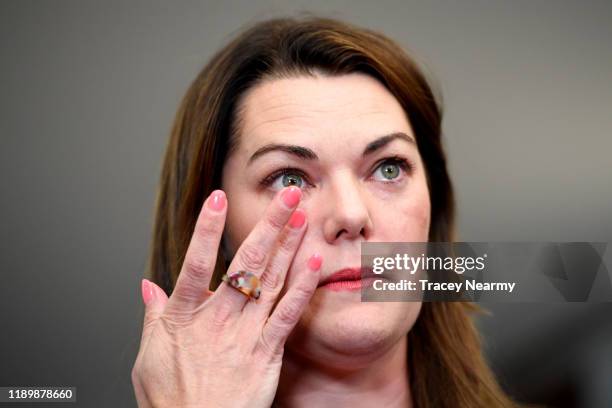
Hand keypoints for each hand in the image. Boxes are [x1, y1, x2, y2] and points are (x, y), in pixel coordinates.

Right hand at [131, 186, 321, 407]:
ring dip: (288, 245)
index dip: (206, 230)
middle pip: (246, 263)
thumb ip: (152, 316)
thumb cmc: (172, 399)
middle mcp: (218, 319)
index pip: (195, 263)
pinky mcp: (267, 352)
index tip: (217, 197)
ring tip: (302, 215)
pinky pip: (288, 314)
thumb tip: (147, 285)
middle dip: (268, 225)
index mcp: (184, 316)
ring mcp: (245, 334)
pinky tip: (314, 262)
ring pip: (270, 281)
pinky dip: (302, 287)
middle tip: (285, 194)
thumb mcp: (149, 355)